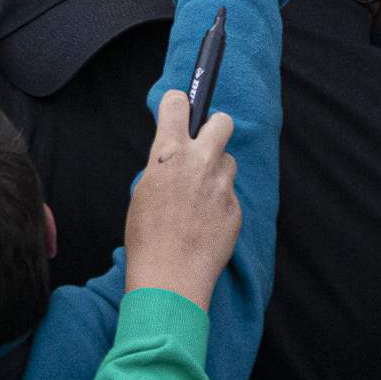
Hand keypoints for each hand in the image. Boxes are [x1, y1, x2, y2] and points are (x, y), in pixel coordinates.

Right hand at [123, 90, 240, 312]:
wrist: (170, 276)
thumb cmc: (147, 235)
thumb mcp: (144, 188)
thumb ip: (164, 165)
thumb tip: (175, 155)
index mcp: (169, 153)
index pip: (178, 104)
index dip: (178, 103)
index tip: (179, 106)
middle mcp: (200, 162)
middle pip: (222, 122)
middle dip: (214, 127)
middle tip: (203, 143)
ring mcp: (222, 185)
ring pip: (228, 161)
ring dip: (217, 170)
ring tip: (199, 196)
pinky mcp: (236, 209)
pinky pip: (230, 194)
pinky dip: (219, 203)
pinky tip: (204, 223)